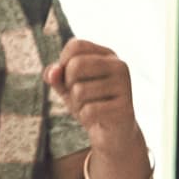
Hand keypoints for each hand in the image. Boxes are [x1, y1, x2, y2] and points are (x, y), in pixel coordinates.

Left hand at [47, 39, 148, 178]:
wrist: (113, 133)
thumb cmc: (89, 103)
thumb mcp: (67, 87)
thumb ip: (56, 76)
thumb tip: (53, 72)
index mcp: (107, 55)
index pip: (76, 45)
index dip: (63, 62)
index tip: (69, 78)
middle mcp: (119, 65)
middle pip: (76, 65)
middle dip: (68, 85)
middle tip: (79, 96)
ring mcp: (124, 86)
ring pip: (79, 91)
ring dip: (77, 105)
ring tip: (90, 108)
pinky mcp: (125, 107)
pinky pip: (89, 111)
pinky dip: (86, 118)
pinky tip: (97, 119)